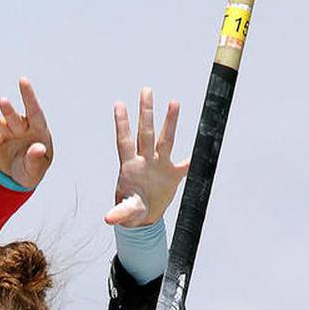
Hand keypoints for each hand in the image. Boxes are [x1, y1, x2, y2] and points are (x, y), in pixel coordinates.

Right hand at [0, 77, 52, 189]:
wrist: (17, 177)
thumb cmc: (31, 170)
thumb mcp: (35, 170)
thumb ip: (36, 159)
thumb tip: (39, 148)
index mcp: (38, 130)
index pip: (35, 111)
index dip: (29, 96)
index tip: (23, 80)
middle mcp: (22, 127)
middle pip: (16, 118)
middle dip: (9, 111)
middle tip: (3, 101)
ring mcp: (8, 131)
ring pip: (1, 125)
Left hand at [105, 87, 188, 225]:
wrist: (144, 219)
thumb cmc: (131, 212)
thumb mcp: (125, 213)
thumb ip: (119, 213)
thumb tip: (109, 219)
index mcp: (130, 167)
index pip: (125, 141)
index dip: (122, 124)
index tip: (119, 104)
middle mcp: (145, 161)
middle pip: (145, 133)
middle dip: (146, 112)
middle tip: (146, 90)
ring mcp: (159, 166)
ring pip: (165, 140)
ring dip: (170, 122)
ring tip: (174, 101)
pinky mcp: (173, 176)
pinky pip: (184, 166)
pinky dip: (191, 159)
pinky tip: (199, 149)